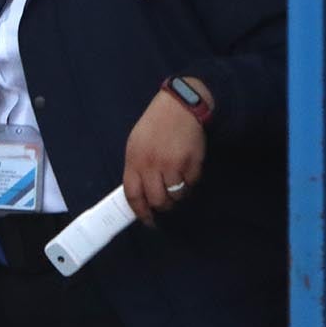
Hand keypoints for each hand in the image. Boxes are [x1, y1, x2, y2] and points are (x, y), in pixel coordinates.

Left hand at [122, 79, 211, 225]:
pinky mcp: (192, 162)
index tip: (147, 220)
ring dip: (178, 194)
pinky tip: (188, 168)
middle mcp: (152, 165)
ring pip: (177, 195)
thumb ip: (137, 168)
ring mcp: (173, 164)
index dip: (140, 211)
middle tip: (166, 202)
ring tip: (178, 181)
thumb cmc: (154, 126)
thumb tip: (140, 194)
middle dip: (163, 206)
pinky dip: (191, 181)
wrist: (178, 106)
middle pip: (157, 200)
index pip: (133, 194)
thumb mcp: (136, 145)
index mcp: (134, 160)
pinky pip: (192, 183)